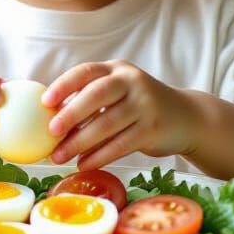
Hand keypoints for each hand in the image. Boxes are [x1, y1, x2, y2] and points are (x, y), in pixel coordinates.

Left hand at [42, 60, 198, 169]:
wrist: (187, 117)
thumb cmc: (140, 106)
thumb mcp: (119, 93)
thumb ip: (91, 100)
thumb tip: (49, 119)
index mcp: (116, 70)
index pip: (86, 72)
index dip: (64, 85)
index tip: (45, 102)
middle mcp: (132, 82)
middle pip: (97, 95)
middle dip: (71, 114)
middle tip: (51, 132)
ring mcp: (145, 104)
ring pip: (107, 124)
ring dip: (80, 143)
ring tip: (59, 157)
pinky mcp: (152, 129)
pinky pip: (120, 144)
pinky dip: (99, 156)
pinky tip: (83, 164)